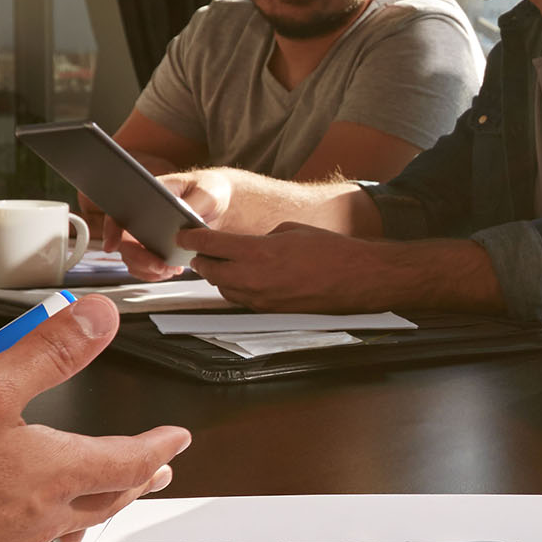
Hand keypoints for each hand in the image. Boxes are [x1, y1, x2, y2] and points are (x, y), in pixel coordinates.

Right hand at [0, 296, 191, 541]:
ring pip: (66, 534)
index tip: (176, 441)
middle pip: (106, 502)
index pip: (127, 460)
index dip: (157, 446)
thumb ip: (48, 351)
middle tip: (155, 475)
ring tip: (99, 508)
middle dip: (135, 483)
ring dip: (91, 516)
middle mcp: (38, 518)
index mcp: (53, 474)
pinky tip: (20, 537)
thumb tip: (99, 320)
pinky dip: (38, 541)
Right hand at [101, 168, 236, 278]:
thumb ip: (195, 203)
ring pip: (133, 259)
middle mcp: (143, 217)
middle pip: (125, 242)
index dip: (111, 228)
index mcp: (149, 195)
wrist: (223, 205)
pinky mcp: (159, 250)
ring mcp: (149, 235)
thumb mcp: (208, 192)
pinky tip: (173, 270)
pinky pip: (146, 267)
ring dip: (148, 269)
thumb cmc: (212, 191)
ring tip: (170, 269)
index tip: (112, 245)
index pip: (119, 210)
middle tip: (160, 265)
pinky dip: (156, 273)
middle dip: (139, 258)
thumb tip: (184, 215)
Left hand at [180, 222, 392, 313]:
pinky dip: (234, 288)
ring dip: (217, 275)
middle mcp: (254, 278)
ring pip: (223, 288)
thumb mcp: (291, 230)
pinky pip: (241, 299)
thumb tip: (248, 244)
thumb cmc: (331, 251)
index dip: (193, 238)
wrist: (356, 278)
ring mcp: (261, 298)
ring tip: (216, 264)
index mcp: (258, 252)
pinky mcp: (270, 310)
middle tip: (198, 250)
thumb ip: (261, 238)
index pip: (211, 245)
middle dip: (202, 258)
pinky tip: (239, 279)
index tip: (184, 234)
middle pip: (211, 270)